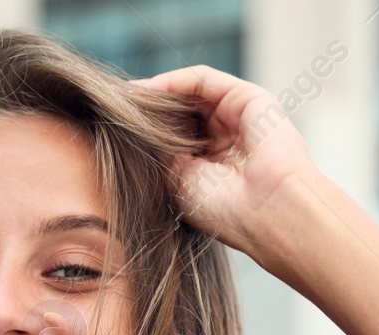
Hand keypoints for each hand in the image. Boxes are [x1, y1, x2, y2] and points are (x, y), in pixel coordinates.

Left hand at [129, 64, 318, 256]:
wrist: (267, 211)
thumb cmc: (225, 210)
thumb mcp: (178, 180)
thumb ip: (160, 151)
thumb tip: (133, 127)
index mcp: (215, 165)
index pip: (176, 137)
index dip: (146, 131)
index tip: (111, 128)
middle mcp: (228, 139)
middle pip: (181, 112)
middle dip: (148, 110)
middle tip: (112, 109)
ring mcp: (239, 117)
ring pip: (190, 94)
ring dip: (156, 95)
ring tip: (125, 100)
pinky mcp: (248, 97)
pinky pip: (202, 80)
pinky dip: (172, 83)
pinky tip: (147, 92)